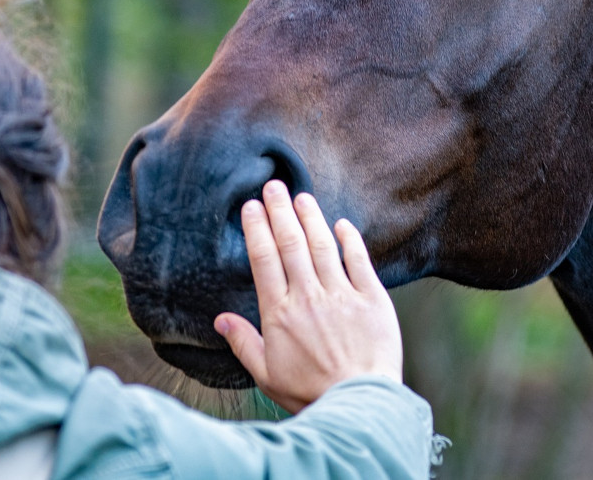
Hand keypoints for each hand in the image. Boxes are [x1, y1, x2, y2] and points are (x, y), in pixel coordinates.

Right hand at [213, 179, 402, 412]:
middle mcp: (308, 297)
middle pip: (290, 244)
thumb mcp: (266, 374)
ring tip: (301, 196)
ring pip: (322, 246)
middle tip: (272, 186)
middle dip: (279, 211)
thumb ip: (243, 343)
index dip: (256, 229)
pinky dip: (350, 240)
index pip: (264, 260)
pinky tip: (341, 224)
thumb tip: (220, 320)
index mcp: (280, 314)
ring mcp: (341, 296)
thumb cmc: (310, 394)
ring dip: (310, 217)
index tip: (251, 207)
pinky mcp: (372, 300)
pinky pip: (359, 262)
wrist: (359, 406)